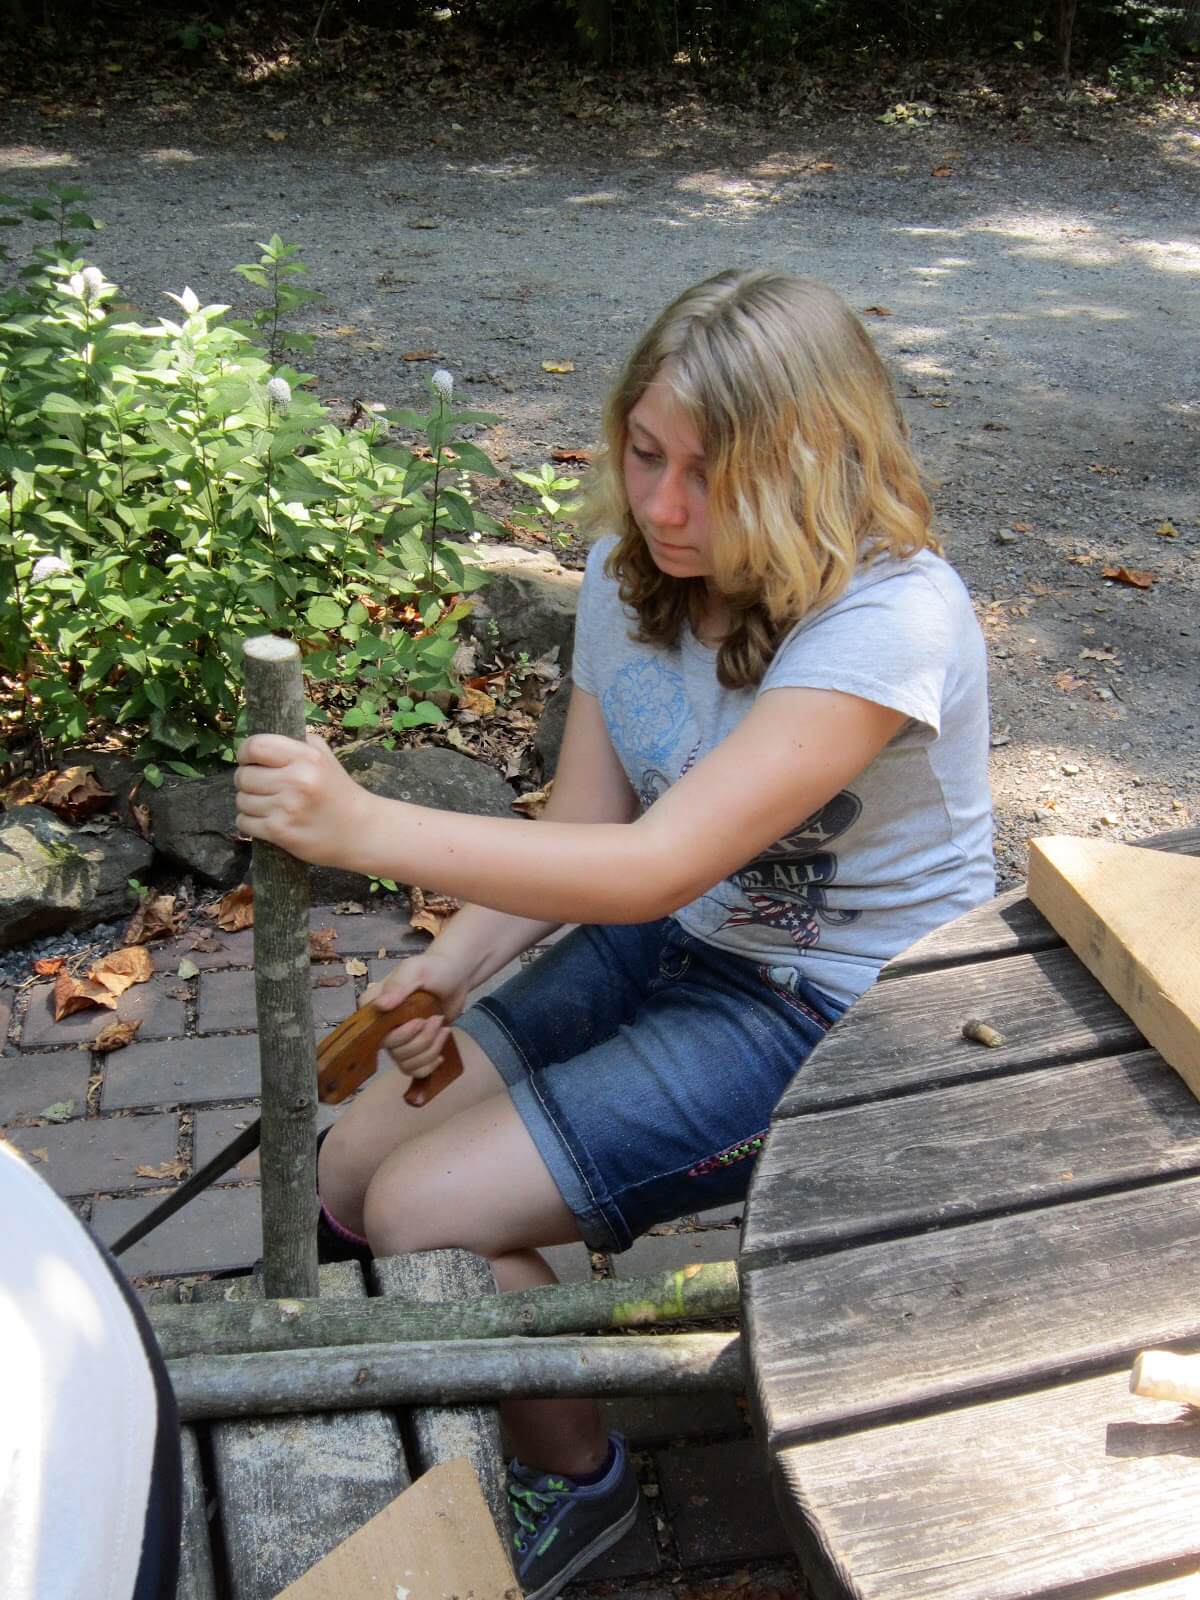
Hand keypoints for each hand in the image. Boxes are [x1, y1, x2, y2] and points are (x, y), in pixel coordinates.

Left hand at [235, 732, 373, 869]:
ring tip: (268, 805)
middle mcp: (297, 780)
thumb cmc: (339, 791)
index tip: (250, 761)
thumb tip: (264, 740)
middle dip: (247, 781)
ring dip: (249, 803)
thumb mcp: (325, 757)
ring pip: (241, 800)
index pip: (255, 746)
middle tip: (262, 786)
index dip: (246, 753)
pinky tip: (267, 821)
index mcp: (307, 757)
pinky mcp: (281, 831)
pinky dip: (250, 822)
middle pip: (243, 776)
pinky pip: (244, 822)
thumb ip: (299, 742)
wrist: (360, 830)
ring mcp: (287, 807)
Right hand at [365, 950, 471, 1082]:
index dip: (399, 1034)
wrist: (456, 977)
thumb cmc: (433, 969)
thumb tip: (380, 1006)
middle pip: (394, 1051)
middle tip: (436, 1019)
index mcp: (374, 1005)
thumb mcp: (416, 970)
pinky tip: (440, 1049)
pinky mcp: (413, 1050)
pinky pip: (414, 1070)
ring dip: (430, 1049)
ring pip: (405, 1063)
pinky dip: (430, 1064)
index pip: (372, 1033)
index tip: (419, 1020)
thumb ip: (398, 985)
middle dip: (421, 1039)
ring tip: (442, 1028)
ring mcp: (397, 1041)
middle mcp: (381, 1026)